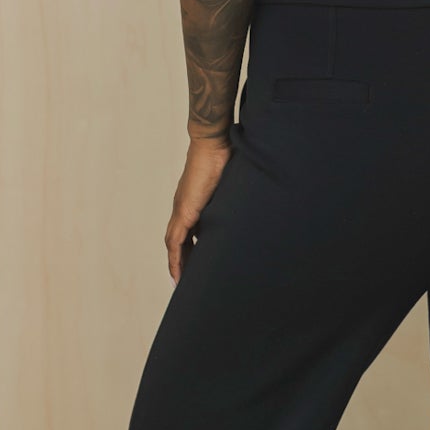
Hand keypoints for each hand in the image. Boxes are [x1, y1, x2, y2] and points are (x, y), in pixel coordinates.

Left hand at [166, 134, 234, 282]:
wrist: (213, 145)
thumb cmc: (225, 157)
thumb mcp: (232, 185)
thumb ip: (236, 196)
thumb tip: (255, 200)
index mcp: (194, 203)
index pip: (189, 231)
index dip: (190, 248)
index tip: (196, 263)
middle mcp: (184, 208)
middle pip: (178, 242)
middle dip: (183, 261)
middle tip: (187, 281)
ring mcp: (181, 210)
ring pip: (174, 245)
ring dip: (177, 264)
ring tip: (181, 284)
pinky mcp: (184, 213)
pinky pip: (175, 243)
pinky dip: (175, 260)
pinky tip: (178, 275)